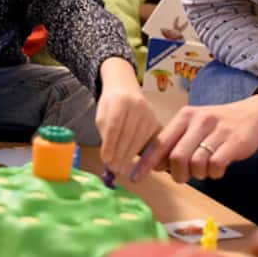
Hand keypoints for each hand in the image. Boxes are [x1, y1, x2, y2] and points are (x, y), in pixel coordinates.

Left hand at [95, 58, 161, 176]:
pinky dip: (138, 153)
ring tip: (120, 169)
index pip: (115, 126)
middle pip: (128, 135)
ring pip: (138, 140)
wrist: (125, 86)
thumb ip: (105, 133)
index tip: (105, 160)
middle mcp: (137, 105)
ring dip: (128, 157)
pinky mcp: (155, 121)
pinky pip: (147, 140)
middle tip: (113, 169)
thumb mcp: (102, 115)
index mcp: (120, 101)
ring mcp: (148, 113)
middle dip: (120, 155)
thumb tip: (108, 158)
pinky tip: (131, 161)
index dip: (110, 145)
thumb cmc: (111, 103)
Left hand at [134, 94, 257, 182]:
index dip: (146, 162)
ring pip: (196, 164)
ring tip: (205, 169)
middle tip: (184, 176)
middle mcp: (199, 121)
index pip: (160, 142)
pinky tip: (218, 168)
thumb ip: (176, 142)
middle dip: (178, 174)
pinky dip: (214, 174)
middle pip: (177, 158)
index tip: (135, 178)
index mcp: (185, 116)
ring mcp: (217, 131)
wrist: (255, 115)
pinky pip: (216, 167)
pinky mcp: (234, 142)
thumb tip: (155, 165)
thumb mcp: (195, 127)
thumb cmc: (218, 125)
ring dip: (198, 174)